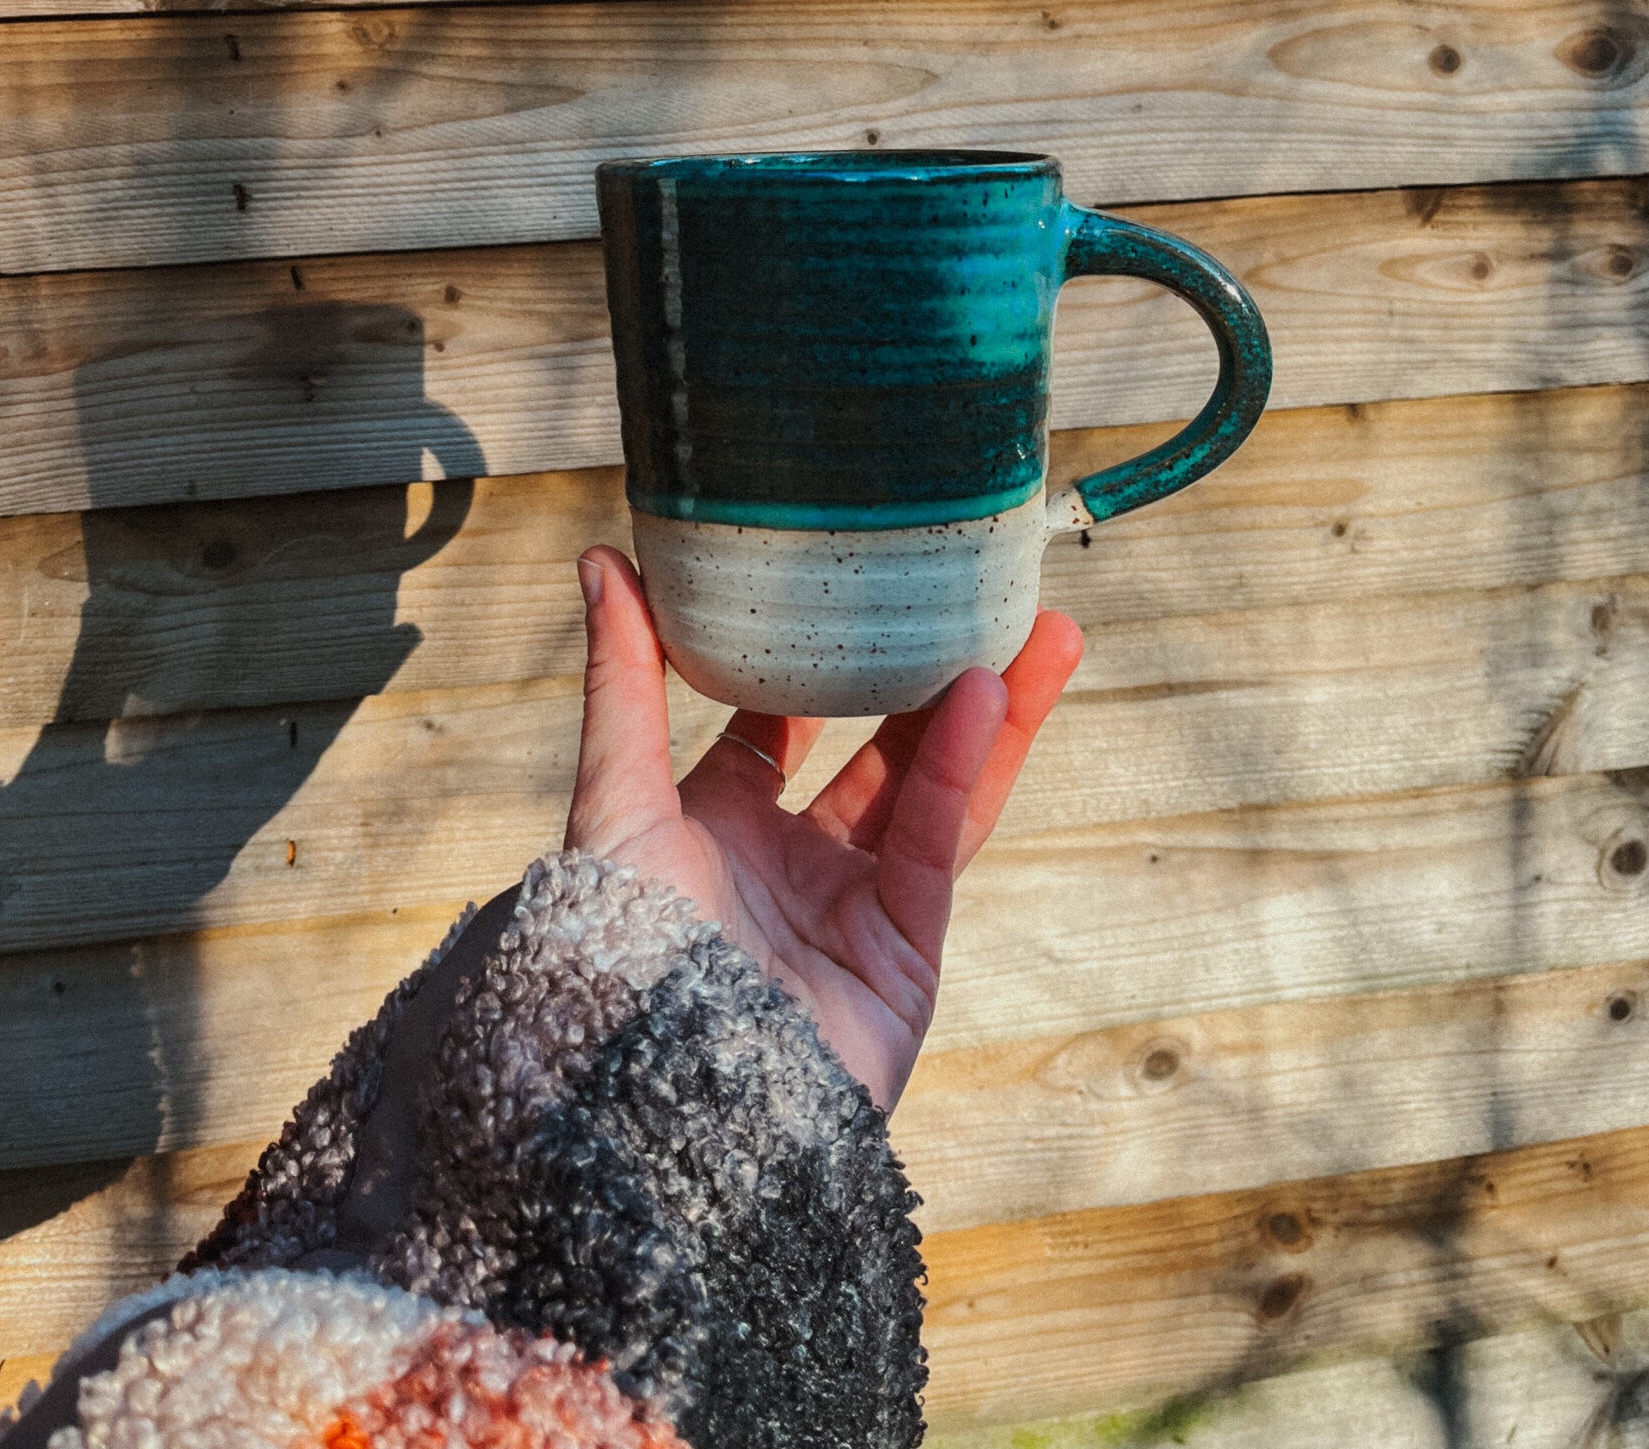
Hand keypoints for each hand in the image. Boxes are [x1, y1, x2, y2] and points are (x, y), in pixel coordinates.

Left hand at [565, 545, 1082, 1111]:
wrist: (658, 1091)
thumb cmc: (618, 950)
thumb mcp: (615, 794)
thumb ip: (624, 680)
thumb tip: (603, 558)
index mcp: (713, 829)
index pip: (775, 730)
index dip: (815, 665)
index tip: (854, 589)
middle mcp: (789, 867)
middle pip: (881, 753)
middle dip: (938, 681)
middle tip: (988, 600)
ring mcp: (853, 912)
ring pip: (938, 792)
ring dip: (993, 714)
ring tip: (1045, 630)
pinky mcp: (905, 958)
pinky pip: (940, 846)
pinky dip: (964, 772)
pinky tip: (989, 697)